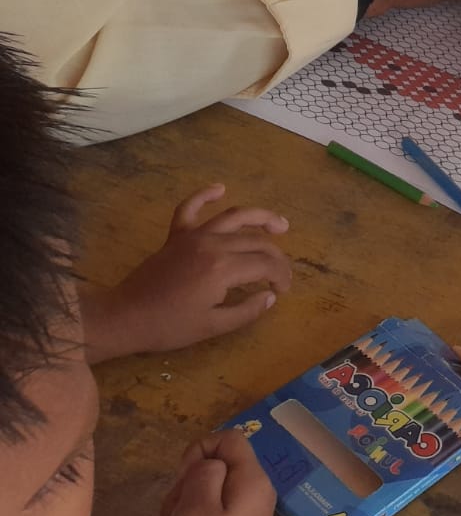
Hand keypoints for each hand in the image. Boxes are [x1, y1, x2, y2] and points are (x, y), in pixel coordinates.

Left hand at [82, 185, 290, 362]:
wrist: (124, 318)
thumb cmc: (168, 326)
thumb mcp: (213, 326)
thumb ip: (246, 311)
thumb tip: (269, 296)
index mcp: (223, 268)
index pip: (265, 264)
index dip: (280, 276)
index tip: (281, 290)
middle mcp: (212, 244)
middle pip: (256, 241)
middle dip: (276, 256)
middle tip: (281, 274)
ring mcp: (193, 236)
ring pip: (234, 217)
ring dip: (261, 218)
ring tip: (279, 225)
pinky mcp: (176, 236)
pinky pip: (190, 208)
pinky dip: (204, 195)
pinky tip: (220, 189)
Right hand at [159, 430, 275, 515]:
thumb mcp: (197, 507)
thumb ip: (205, 473)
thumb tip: (210, 462)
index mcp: (254, 479)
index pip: (229, 437)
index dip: (199, 451)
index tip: (183, 480)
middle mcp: (257, 490)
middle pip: (216, 464)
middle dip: (188, 484)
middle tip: (177, 512)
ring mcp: (248, 509)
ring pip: (208, 488)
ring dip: (185, 503)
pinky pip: (211, 509)